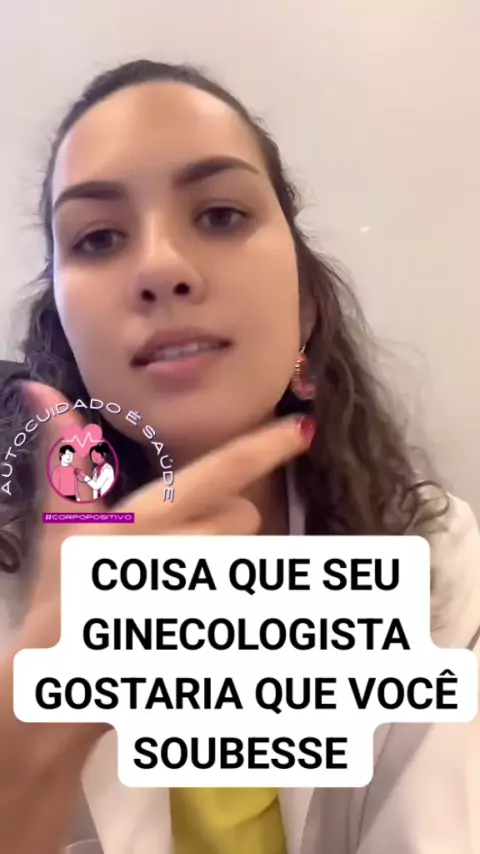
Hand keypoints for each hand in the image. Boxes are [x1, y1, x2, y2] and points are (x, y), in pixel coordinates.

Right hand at [15, 381, 310, 699]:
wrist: (60, 680)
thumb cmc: (62, 597)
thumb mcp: (63, 527)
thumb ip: (69, 462)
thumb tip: (43, 389)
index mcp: (142, 521)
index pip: (216, 475)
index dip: (263, 448)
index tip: (305, 428)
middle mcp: (176, 554)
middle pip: (245, 516)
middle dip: (226, 522)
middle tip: (179, 542)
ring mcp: (198, 598)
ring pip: (248, 555)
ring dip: (227, 561)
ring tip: (175, 582)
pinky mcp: (213, 633)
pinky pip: (250, 601)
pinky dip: (232, 599)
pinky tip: (187, 612)